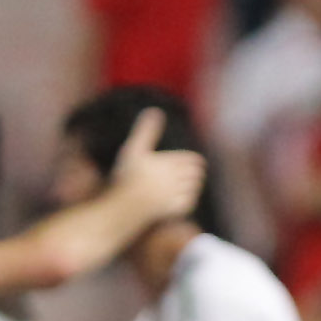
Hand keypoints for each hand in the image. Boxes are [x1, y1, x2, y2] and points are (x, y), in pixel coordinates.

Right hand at [111, 105, 205, 225]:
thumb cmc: (127, 177)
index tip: (192, 163)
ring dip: (192, 186)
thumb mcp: (134, 150)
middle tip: (191, 173)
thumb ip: (146, 131)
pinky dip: (187, 200)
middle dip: (195, 173)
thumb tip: (155, 110)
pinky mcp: (175, 210)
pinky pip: (189, 203)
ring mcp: (176, 195)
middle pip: (197, 174)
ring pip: (194, 188)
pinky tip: (179, 198)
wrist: (123, 207)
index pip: (194, 161)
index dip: (194, 162)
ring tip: (186, 185)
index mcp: (169, 163)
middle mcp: (175, 179)